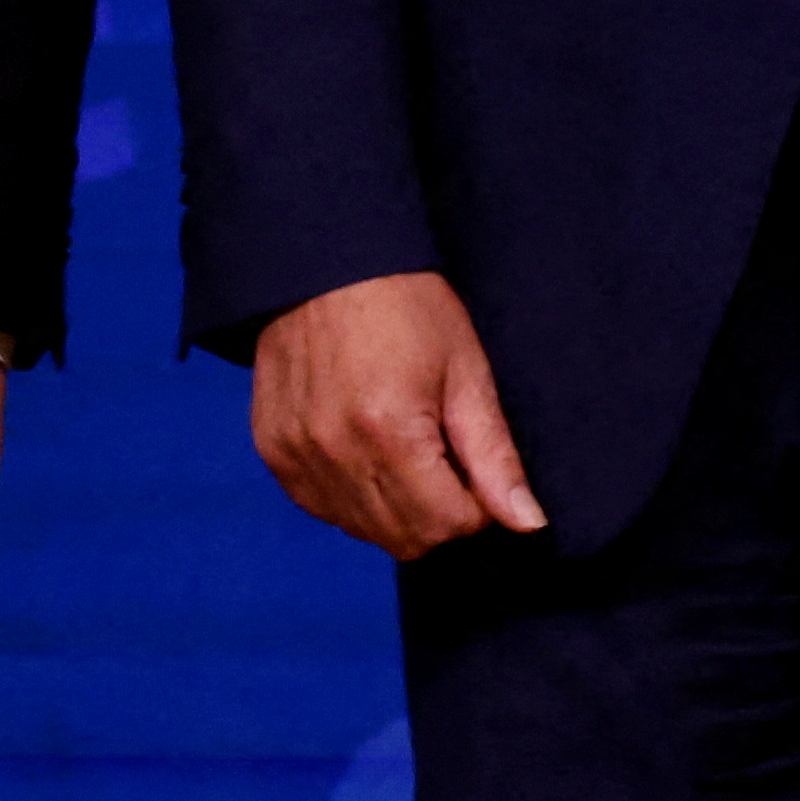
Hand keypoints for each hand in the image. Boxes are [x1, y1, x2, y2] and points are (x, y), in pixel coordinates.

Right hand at [249, 270, 548, 558]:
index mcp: (390, 431)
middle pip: (405, 539)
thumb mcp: (466, 372)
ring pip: (362, 530)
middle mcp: (335, 450)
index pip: (447, 526)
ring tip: (399, 449)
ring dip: (392, 508)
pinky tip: (361, 449)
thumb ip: (495, 457)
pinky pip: (320, 506)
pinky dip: (349, 495)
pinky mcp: (272, 448)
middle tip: (440, 457)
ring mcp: (296, 452)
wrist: (323, 261)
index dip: (475, 506)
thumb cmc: (404, 306)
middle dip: (437, 514)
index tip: (471, 465)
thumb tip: (527, 523)